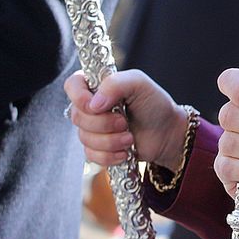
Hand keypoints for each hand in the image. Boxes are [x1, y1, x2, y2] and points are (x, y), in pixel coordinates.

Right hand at [65, 69, 189, 172]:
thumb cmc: (155, 105)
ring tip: (130, 137)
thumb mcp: (140, 84)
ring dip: (110, 141)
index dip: (79, 97)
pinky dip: (110, 155)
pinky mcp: (97, 148)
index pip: (72, 85)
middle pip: (77, 116)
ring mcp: (93, 128)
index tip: (96, 106)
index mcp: (99, 86)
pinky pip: (91, 155)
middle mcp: (92, 106)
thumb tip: (94, 104)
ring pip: (84, 138)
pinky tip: (125, 151)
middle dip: (104, 123)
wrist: (167, 134)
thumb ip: (116, 83)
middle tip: (124, 122)